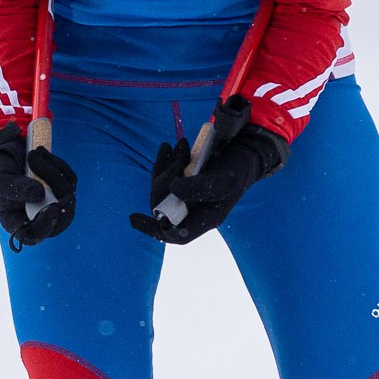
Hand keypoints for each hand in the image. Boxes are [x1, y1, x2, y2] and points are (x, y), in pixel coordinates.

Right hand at [0, 125, 76, 246]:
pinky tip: (41, 154)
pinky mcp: (62, 190)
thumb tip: (40, 194)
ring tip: (33, 154)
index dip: (46, 226)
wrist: (4, 157)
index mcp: (19, 224)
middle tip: (48, 171)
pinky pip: (69, 179)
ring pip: (67, 194)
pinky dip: (57, 164)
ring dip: (52, 171)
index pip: (35, 235)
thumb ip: (16, 189)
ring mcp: (53, 205)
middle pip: (61, 217)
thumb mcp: (0, 180)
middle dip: (57, 189)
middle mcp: (39, 218)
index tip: (53, 209)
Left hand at [129, 97, 287, 244]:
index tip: (134, 218)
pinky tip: (167, 147)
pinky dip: (164, 160)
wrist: (245, 152)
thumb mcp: (223, 178)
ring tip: (180, 145)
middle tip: (179, 153)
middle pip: (164, 206)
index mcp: (206, 218)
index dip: (154, 230)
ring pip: (162, 188)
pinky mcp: (184, 181)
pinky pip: (164, 175)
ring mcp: (188, 196)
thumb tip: (172, 189)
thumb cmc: (238, 168)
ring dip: (167, 165)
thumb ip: (200, 186)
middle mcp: (194, 210)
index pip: (176, 234)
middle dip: (165, 179)